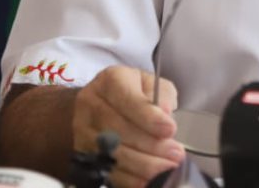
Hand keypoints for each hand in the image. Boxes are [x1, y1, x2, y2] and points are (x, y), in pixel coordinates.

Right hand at [72, 66, 184, 187]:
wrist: (100, 105)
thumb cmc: (132, 93)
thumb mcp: (151, 84)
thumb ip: (161, 95)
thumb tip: (164, 112)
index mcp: (110, 80)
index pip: (127, 99)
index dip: (149, 117)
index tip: (170, 129)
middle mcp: (91, 104)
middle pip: (119, 129)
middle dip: (151, 145)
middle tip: (175, 154)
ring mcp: (83, 130)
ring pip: (112, 153)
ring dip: (143, 165)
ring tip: (167, 168)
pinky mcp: (82, 153)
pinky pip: (106, 170)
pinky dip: (129, 179)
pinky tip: (148, 180)